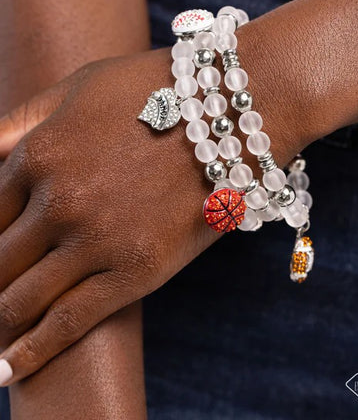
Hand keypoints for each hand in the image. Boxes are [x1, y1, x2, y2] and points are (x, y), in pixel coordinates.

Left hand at [0, 49, 225, 384]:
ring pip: (20, 300)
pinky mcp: (135, 271)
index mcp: (39, 154)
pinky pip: (68, 322)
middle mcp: (58, 201)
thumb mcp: (78, 87)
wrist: (234, 113)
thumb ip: (21, 123)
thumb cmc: (154, 91)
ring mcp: (95, 239)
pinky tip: (5, 370)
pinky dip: (30, 352)